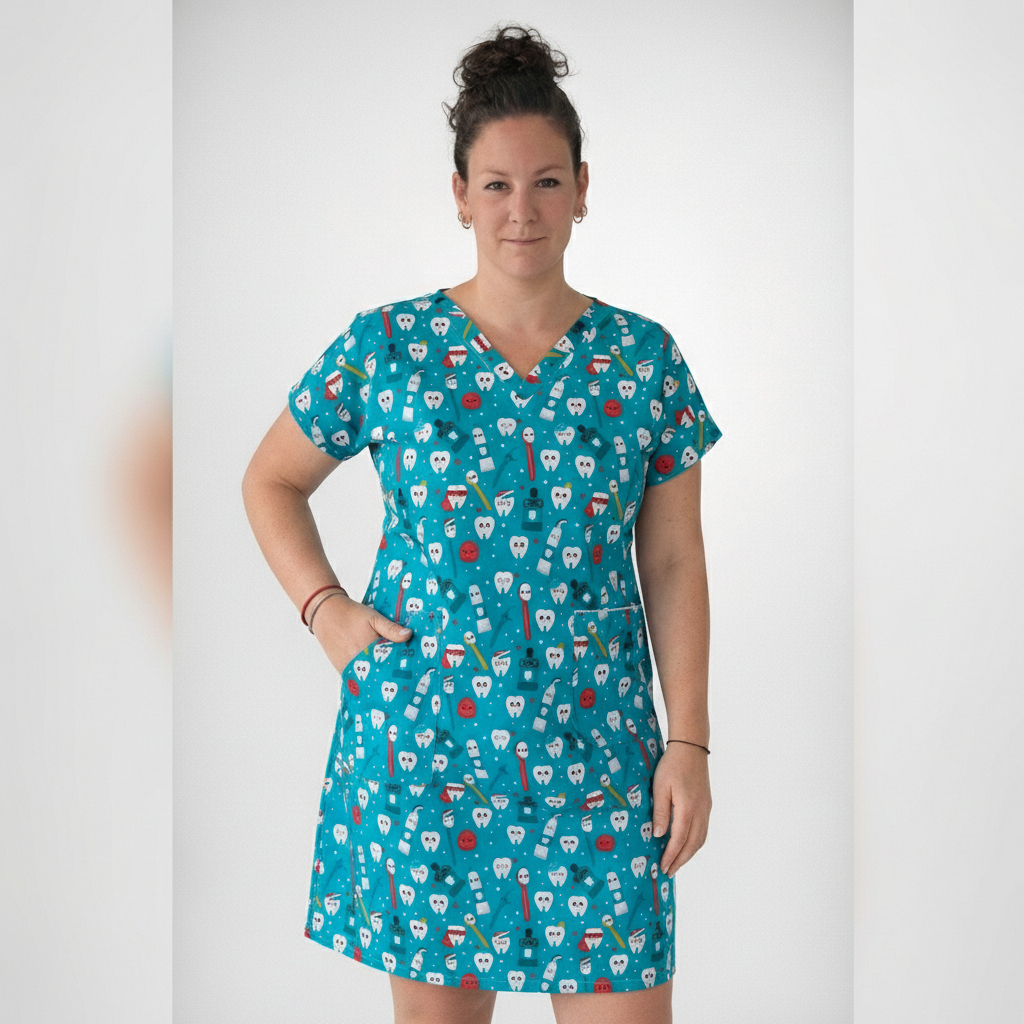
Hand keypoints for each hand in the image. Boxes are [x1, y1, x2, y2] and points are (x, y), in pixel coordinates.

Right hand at [310, 593, 412, 673]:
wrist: (326, 613)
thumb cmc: (352, 614)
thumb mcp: (374, 617)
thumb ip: (390, 628)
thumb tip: (409, 635)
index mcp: (369, 648)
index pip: (390, 664)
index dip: (401, 666)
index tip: (412, 670)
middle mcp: (358, 661)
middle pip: (380, 674)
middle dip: (391, 675)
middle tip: (405, 678)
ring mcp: (349, 667)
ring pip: (368, 679)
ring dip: (379, 679)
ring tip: (392, 680)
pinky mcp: (342, 669)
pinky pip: (357, 679)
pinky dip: (366, 679)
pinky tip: (375, 677)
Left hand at [652, 742, 711, 875]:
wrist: (691, 748)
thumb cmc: (672, 765)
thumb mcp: (660, 787)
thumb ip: (661, 812)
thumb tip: (659, 835)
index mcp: (687, 809)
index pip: (679, 840)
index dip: (671, 856)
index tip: (663, 867)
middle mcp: (700, 812)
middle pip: (693, 844)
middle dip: (681, 860)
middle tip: (669, 871)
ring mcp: (706, 809)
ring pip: (700, 839)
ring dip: (689, 853)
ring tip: (677, 862)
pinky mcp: (707, 804)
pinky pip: (703, 830)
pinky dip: (695, 843)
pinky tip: (687, 844)